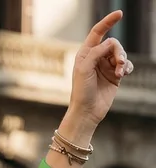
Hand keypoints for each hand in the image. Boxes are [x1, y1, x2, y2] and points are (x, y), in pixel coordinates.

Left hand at [68, 10, 133, 128]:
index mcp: (85, 54)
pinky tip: (124, 74)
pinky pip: (126, 65)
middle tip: (119, 64)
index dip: (108, 22)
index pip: (97, 32)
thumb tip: (111, 42)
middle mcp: (96, 58)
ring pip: (121, 54)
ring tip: (120, 73)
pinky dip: (127, 67)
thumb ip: (97, 52)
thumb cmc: (81, 91)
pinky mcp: (114, 76)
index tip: (120, 13)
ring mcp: (106, 67)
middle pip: (113, 44)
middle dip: (118, 51)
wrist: (86, 112)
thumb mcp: (85, 68)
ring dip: (123, 61)